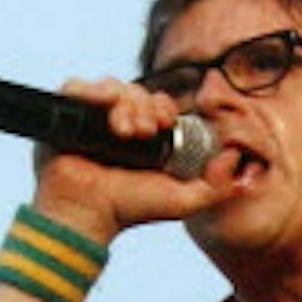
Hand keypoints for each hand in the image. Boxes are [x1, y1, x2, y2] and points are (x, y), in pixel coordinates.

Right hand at [30, 76, 229, 244]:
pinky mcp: (64, 116)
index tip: (163, 124)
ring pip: (112, 87)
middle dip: (145, 107)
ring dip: (125, 104)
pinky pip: (77, 87)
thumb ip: (217, 186)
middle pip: (137, 92)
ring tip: (124, 133)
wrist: (89, 215)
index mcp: (142, 138)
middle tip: (144, 133)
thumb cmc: (130, 210)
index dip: (163, 108)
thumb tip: (237, 159)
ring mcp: (89, 119)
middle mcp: (116, 125)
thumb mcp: (184, 200)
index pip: (156, 104)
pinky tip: (104, 108)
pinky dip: (92, 91)